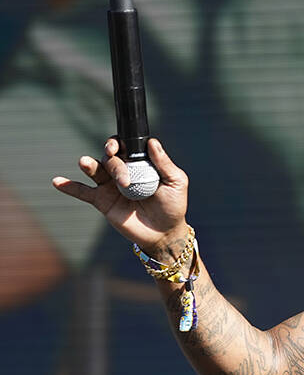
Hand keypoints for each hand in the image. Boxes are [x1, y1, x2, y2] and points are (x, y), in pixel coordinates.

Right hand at [52, 137, 189, 257]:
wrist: (164, 233)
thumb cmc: (173, 205)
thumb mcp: (175, 182)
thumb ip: (164, 163)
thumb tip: (152, 142)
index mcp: (139, 163)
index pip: (124, 147)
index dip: (118, 143)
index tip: (117, 147)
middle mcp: (122, 171)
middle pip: (109, 158)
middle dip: (114, 163)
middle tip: (124, 179)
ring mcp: (110, 186)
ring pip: (95, 170)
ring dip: (90, 165)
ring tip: (85, 163)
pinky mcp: (102, 201)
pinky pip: (82, 191)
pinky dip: (69, 186)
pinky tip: (57, 181)